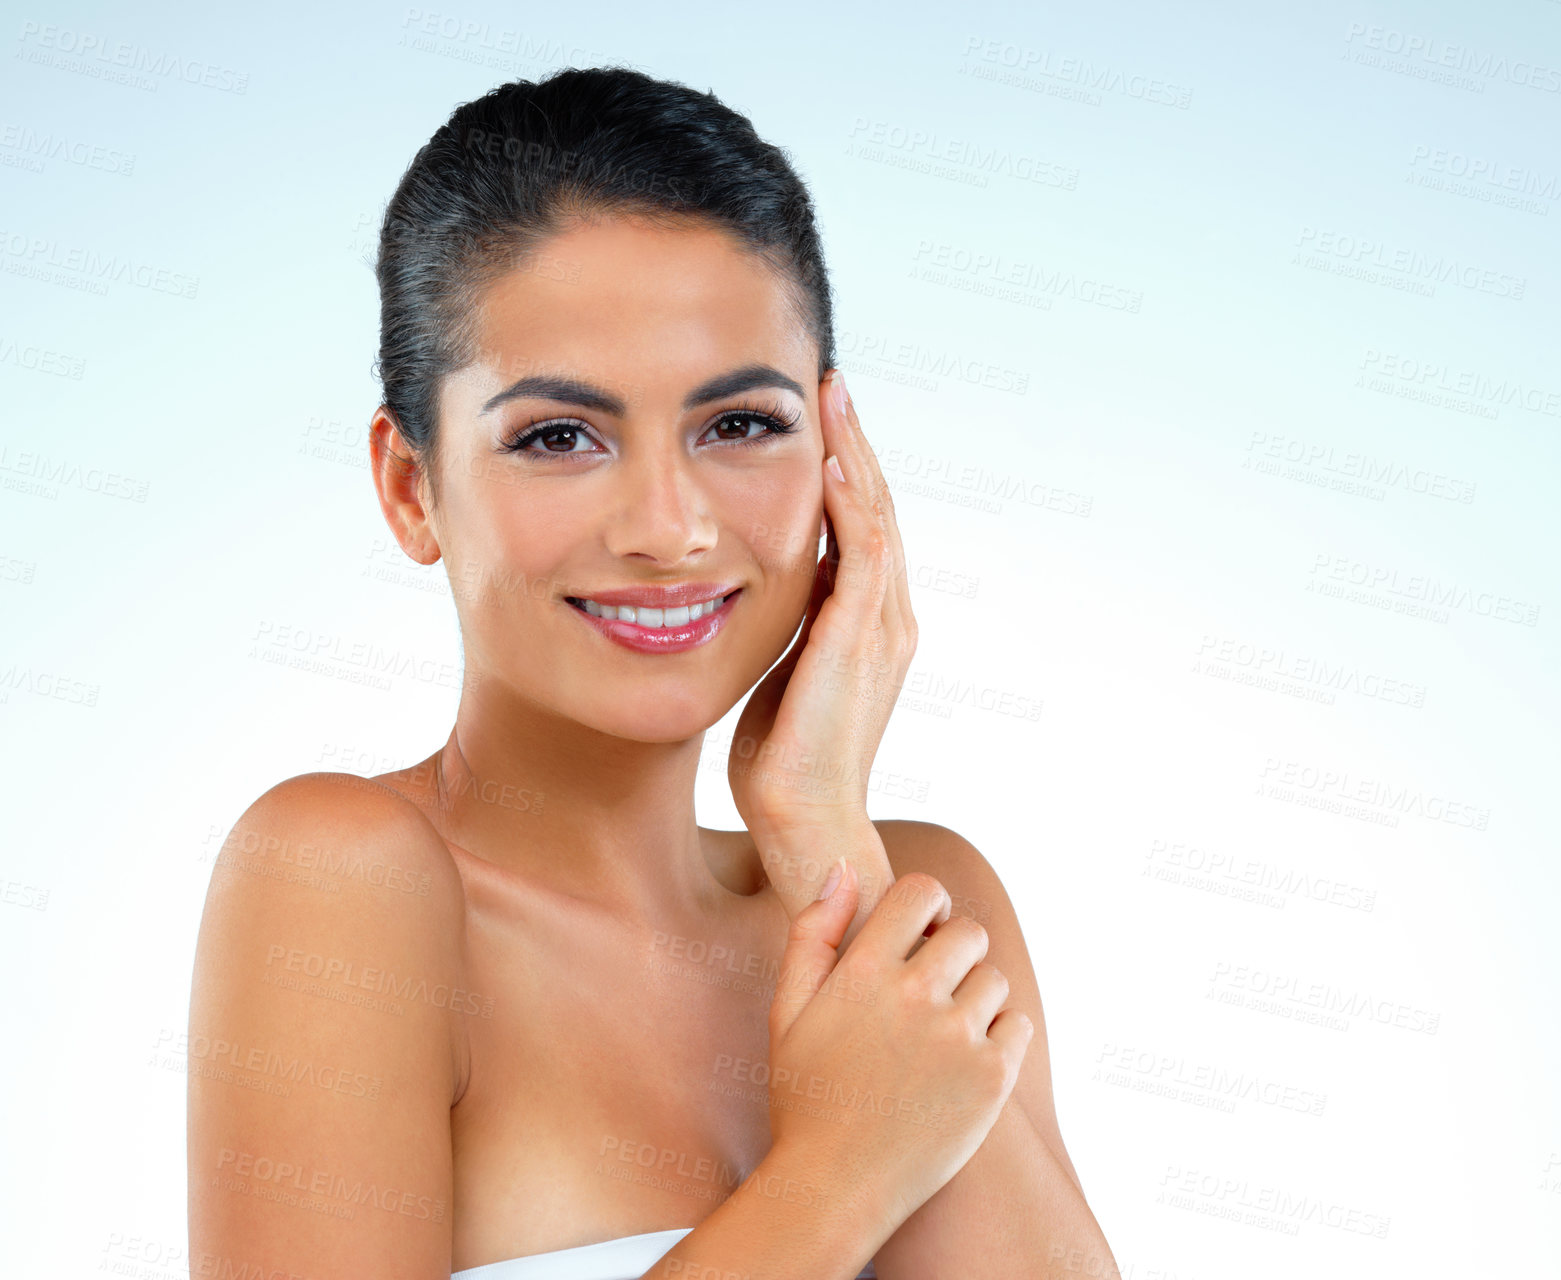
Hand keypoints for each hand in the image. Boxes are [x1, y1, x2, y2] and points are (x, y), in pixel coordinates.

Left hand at [728, 370, 917, 839]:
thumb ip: (791, 625)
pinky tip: (834, 461)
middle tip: (831, 382)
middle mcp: (887, 617)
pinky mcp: (859, 644)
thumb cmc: (783, 757)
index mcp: (869, 623)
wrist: (803, 820)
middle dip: (854, 442)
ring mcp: (881, 629)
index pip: (863, 525)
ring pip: (877, 518)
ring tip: (834, 397)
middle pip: (877, 507)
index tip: (818, 417)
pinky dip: (853, 506)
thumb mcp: (784, 670)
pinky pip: (865, 558)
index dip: (845, 467)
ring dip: (856, 453)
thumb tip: (765, 585)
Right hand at [766, 862, 1034, 1237]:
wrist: (834, 1187)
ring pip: (994, 980)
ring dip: (976, 997)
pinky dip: (1000, 1037)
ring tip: (942, 1036)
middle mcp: (913, 995)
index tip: (922, 929)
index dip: (928, 903)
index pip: (921, 891)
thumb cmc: (807, 1096)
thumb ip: (813, 932)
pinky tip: (964, 1064)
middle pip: (968, 932)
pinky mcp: (991, 1078)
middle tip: (932, 990)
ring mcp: (956, 1036)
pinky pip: (1018, 1025)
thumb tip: (843, 868)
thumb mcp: (788, 1011)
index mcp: (862, 971)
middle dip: (954, 951)